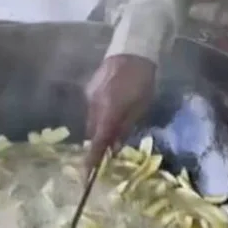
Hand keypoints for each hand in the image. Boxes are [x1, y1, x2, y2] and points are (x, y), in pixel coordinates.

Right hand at [84, 54, 156, 171]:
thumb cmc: (142, 80)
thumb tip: (115, 147)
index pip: (96, 142)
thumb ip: (125, 127)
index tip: (85, 177)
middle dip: (99, 142)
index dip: (91, 161)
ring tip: (115, 125)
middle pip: (92, 132)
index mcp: (108, 112)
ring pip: (92, 120)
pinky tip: (112, 107)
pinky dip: (100, 114)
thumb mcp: (141, 106)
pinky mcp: (89, 90)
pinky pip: (92, 108)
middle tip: (109, 150)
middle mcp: (94, 107)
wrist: (131, 50)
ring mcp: (89, 97)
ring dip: (101, 127)